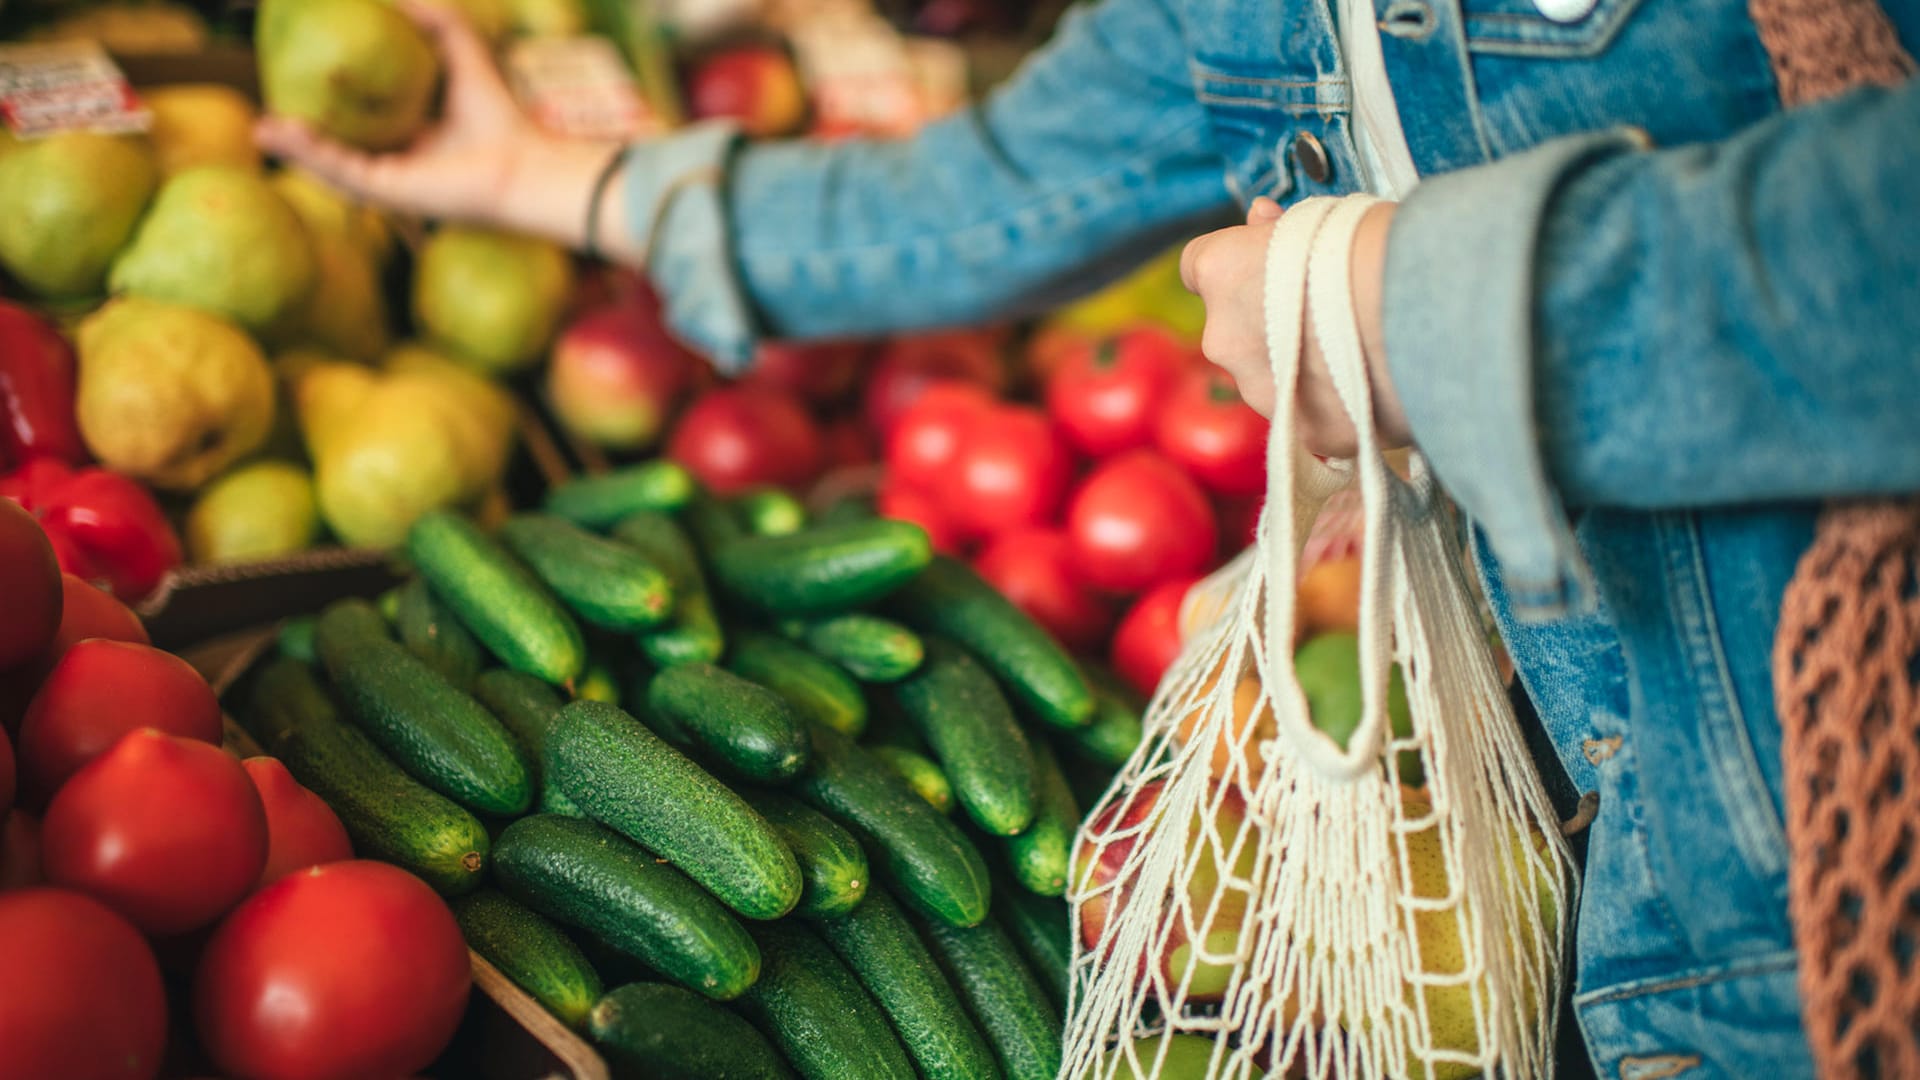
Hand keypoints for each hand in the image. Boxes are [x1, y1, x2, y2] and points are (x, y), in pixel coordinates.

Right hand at [255, 1, 627, 249]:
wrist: (521, 164)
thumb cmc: (498, 113)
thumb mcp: (460, 49)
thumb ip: (432, 18)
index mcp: (409, 133)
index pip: (357, 119)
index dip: (324, 101)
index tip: (290, 75)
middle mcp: (395, 159)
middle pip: (334, 145)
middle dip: (297, 132)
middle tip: (263, 108)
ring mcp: (387, 180)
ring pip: (328, 163)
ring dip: (293, 146)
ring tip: (260, 126)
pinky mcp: (387, 193)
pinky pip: (338, 172)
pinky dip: (309, 155)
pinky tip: (281, 134)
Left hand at [1179, 197, 1408, 457]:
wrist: (1428, 314)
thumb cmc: (1377, 249)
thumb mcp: (1321, 218)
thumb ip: (1277, 231)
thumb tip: (1261, 220)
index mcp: (1222, 272)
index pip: (1199, 267)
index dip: (1234, 268)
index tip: (1262, 266)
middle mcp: (1225, 338)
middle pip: (1237, 330)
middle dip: (1271, 323)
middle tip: (1330, 311)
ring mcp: (1261, 392)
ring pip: (1271, 378)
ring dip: (1302, 367)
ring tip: (1362, 350)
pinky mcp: (1305, 434)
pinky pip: (1313, 417)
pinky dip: (1337, 405)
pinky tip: (1376, 385)